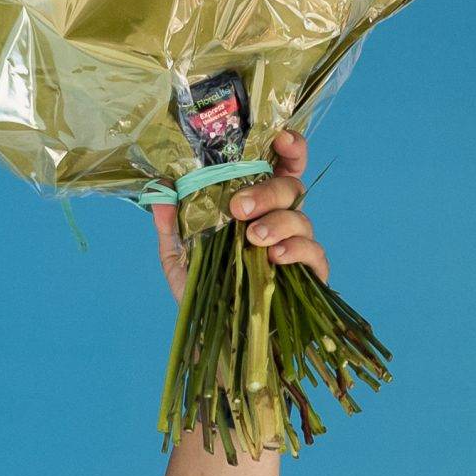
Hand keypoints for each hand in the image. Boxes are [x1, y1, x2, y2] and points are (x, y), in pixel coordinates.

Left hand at [150, 129, 327, 300]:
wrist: (217, 338)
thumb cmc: (204, 291)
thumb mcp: (178, 257)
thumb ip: (170, 225)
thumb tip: (160, 192)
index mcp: (255, 206)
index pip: (280, 167)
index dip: (288, 147)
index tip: (278, 138)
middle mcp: (279, 220)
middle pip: (290, 187)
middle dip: (267, 192)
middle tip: (238, 208)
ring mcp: (297, 246)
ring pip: (302, 218)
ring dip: (277, 223)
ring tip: (252, 239)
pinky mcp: (310, 275)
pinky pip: (314, 253)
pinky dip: (297, 250)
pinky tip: (275, 258)